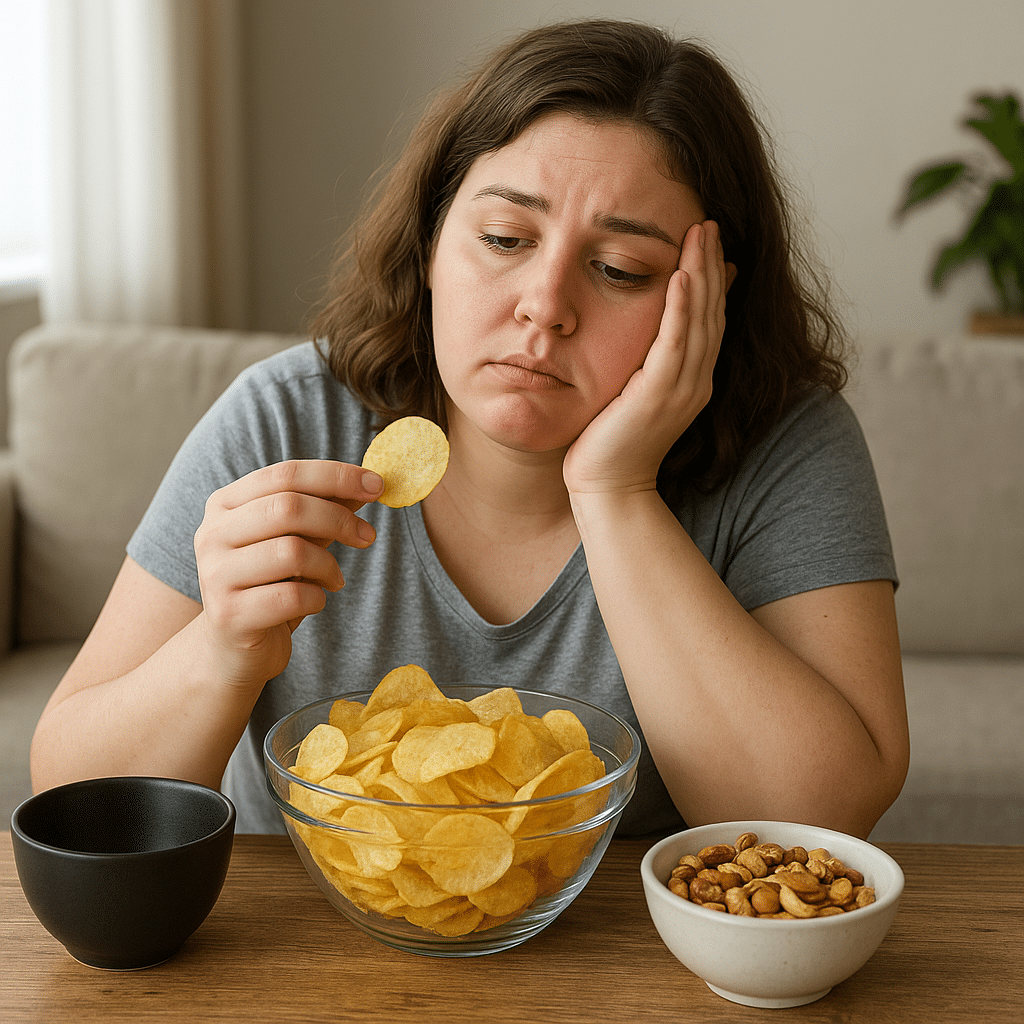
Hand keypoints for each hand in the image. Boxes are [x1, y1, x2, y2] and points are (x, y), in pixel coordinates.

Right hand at [192, 460, 382, 686]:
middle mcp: (212, 534)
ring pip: (291, 551)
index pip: (285, 474)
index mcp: (225, 504)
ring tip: (335, 578)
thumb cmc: (270, 584)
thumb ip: (326, 509)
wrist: (234, 648)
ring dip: (328, 565)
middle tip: (367, 536)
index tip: (377, 485)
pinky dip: (317, 597)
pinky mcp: (229, 615)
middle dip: (339, 519)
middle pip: (288, 507)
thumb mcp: (298, 539)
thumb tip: (370, 483)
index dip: (336, 476)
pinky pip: (291, 596)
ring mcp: (215, 575)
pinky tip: (316, 600)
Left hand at [563, 220, 733, 495]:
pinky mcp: (660, 395)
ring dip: (702, 274)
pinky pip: (675, 344)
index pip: (707, 318)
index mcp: (690, 379)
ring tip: (700, 234)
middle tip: (708, 222)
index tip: (705, 239)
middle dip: (711, 264)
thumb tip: (641, 334)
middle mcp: (695, 381)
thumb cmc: (609, 441)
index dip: (710, 277)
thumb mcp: (631, 391)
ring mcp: (682, 389)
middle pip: (711, 311)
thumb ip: (644, 362)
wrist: (607, 486)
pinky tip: (681, 277)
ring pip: (699, 320)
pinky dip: (681, 309)